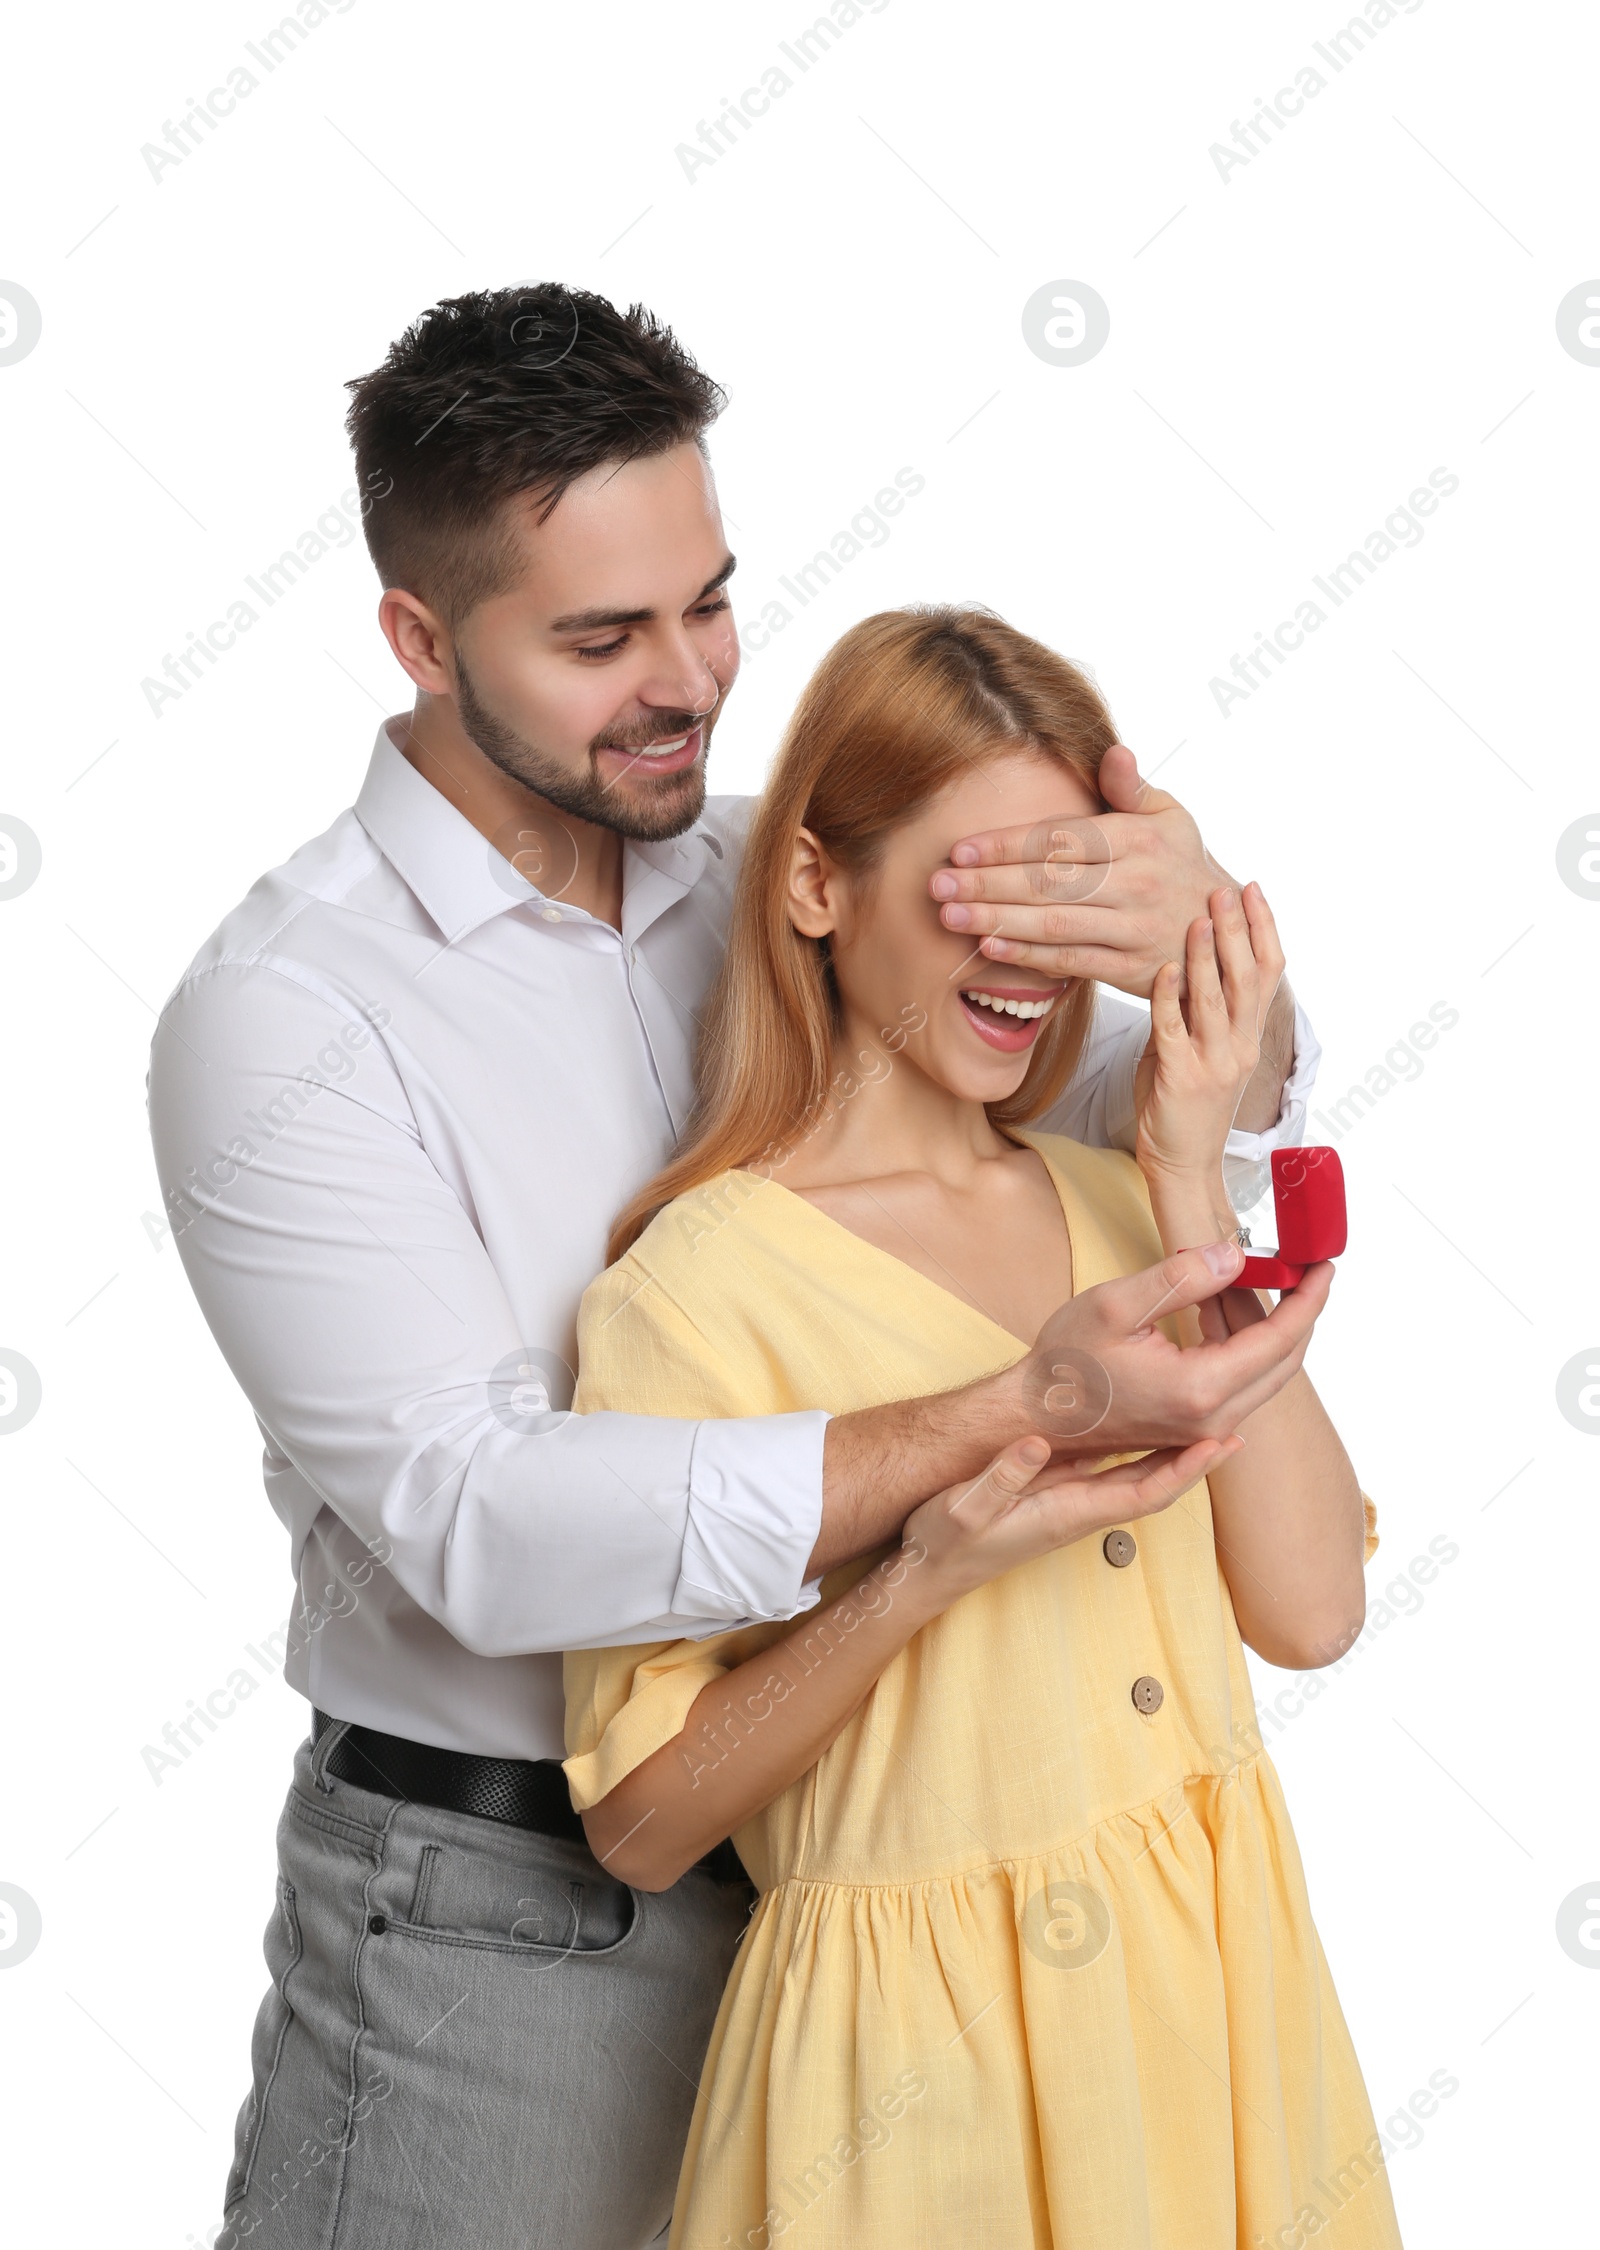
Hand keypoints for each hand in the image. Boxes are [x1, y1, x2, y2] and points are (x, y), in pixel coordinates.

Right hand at [900, 1431, 1240, 1606]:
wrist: (930, 1568)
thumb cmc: (947, 1543)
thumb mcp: (964, 1509)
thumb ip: (998, 1480)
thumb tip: (1033, 1446)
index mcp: (1068, 1514)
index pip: (1143, 1493)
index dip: (1184, 1472)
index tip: (1219, 1446)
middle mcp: (1081, 1509)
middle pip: (1156, 1483)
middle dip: (1199, 1459)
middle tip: (1239, 1425)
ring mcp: (1072, 1501)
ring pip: (1139, 1473)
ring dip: (1177, 1450)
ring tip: (1209, 1415)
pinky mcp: (1060, 1493)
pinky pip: (1113, 1467)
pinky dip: (1142, 1447)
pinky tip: (1152, 1422)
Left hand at [929, 745, 1236, 996]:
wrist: (1222, 931)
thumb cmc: (1181, 864)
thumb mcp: (1169, 817)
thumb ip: (1130, 789)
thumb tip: (1114, 750)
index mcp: (1137, 839)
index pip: (1059, 840)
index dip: (1005, 845)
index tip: (959, 849)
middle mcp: (1135, 882)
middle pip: (1048, 881)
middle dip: (986, 883)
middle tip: (937, 884)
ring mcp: (1133, 927)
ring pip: (1054, 922)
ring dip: (996, 919)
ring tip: (950, 916)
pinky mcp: (1129, 967)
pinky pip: (1071, 960)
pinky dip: (1028, 954)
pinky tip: (989, 947)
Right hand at [1001, 1243, 1330, 1457]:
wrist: (1035, 1414)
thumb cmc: (1064, 1364)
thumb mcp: (1116, 1304)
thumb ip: (1181, 1277)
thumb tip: (1235, 1255)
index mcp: (1199, 1388)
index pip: (1279, 1340)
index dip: (1309, 1300)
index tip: (1324, 1268)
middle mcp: (1210, 1418)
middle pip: (1285, 1363)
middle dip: (1302, 1314)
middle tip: (1308, 1272)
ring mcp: (1203, 1430)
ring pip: (1265, 1377)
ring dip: (1274, 1331)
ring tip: (1268, 1283)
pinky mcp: (1193, 1428)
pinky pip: (1241, 1385)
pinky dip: (1248, 1347)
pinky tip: (1230, 1311)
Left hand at [1133, 884, 1282, 1187]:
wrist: (1182, 1165)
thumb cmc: (1182, 1105)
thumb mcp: (1197, 1050)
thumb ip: (1194, 1011)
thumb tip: (1178, 963)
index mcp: (1248, 1036)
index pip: (1268, 972)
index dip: (1263, 928)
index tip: (1251, 889)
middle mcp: (1239, 1046)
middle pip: (1249, 977)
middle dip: (1238, 929)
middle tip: (1225, 889)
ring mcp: (1213, 1062)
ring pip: (1215, 999)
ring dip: (1208, 955)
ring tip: (1200, 917)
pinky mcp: (1181, 1077)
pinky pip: (1175, 1029)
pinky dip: (1169, 996)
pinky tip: (1164, 968)